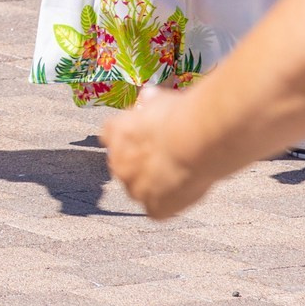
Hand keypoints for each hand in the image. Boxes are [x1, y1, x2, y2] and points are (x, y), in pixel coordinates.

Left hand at [101, 85, 212, 218]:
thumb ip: (150, 103)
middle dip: (141, 165)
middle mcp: (118, 162)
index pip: (111, 137)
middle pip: (125, 167)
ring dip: (154, 186)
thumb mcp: (160, 100)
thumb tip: (149, 95)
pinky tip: (184, 191)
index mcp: (114, 132)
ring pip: (140, 190)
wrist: (193, 140)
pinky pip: (157, 210)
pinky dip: (168, 204)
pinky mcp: (152, 208)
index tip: (145, 138)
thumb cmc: (180, 115)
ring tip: (181, 175)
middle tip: (168, 159)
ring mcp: (133, 188)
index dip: (130, 139)